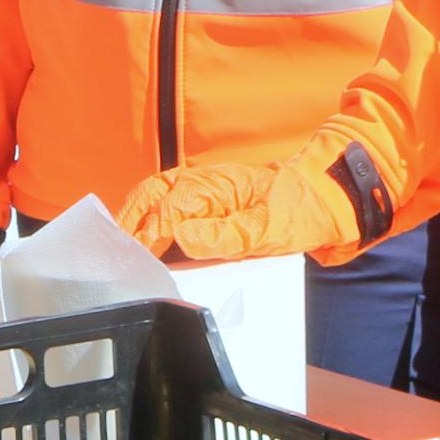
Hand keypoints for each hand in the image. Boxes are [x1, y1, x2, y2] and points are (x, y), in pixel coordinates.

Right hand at [116, 157, 360, 265]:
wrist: (330, 196)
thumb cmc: (301, 212)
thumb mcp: (268, 231)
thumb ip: (224, 235)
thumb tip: (181, 236)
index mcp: (217, 187)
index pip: (170, 209)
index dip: (149, 234)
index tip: (134, 257)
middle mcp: (206, 181)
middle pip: (154, 191)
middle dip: (129, 215)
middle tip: (109, 244)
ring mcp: (209, 186)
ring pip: (159, 191)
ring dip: (135, 211)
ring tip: (118, 238)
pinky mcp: (213, 196)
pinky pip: (172, 199)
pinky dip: (151, 211)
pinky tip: (144, 230)